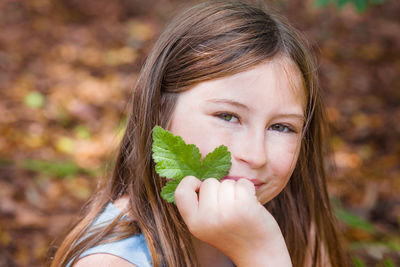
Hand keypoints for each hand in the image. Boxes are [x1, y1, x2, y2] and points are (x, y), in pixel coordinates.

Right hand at [174, 176, 291, 266]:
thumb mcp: (208, 226)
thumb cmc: (234, 235)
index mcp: (194, 224)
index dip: (190, 182)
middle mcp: (207, 219)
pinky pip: (243, 183)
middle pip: (208, 183)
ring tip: (241, 208)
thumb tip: (198, 177)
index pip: (181, 192)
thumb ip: (200, 206)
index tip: (200, 185)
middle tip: (229, 206)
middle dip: (220, 188)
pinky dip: (248, 188)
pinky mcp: (244, 207)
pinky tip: (251, 203)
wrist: (260, 256)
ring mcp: (225, 213)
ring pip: (226, 182)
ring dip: (235, 190)